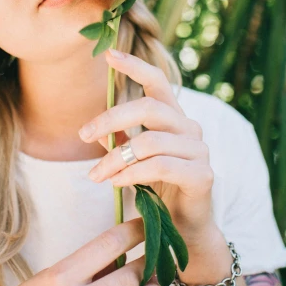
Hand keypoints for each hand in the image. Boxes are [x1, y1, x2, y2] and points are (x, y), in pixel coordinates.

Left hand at [78, 49, 215, 247]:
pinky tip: (116, 183)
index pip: (157, 81)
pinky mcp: (202, 175)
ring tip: (96, 176)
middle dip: (110, 119)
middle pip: (149, 107)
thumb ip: (121, 143)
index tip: (108, 54)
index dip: (134, 66)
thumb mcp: (133, 162)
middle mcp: (190, 128)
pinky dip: (132, 174)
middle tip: (83, 135)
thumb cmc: (158, 191)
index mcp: (173, 118)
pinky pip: (161, 166)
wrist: (185, 231)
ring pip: (149, 141)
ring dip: (115, 158)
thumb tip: (96, 132)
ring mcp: (199, 150)